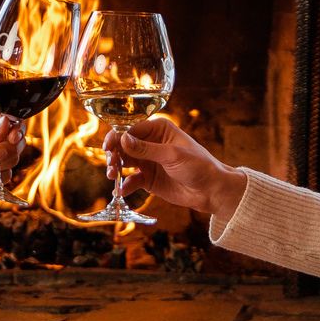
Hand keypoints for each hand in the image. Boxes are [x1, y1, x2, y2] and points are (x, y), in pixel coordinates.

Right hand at [110, 115, 248, 225]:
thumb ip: (146, 149)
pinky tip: (121, 191)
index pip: (130, 129)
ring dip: (115, 169)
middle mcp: (150, 143)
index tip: (108, 148)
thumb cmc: (198, 166)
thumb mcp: (172, 155)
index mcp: (158, 129)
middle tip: (111, 165)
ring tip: (112, 177)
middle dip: (114, 154)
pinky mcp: (147, 179)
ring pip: (123, 162)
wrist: (211, 190)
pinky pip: (130, 180)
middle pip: (123, 145)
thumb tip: (123, 139)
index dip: (117, 137)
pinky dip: (124, 185)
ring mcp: (147, 161)